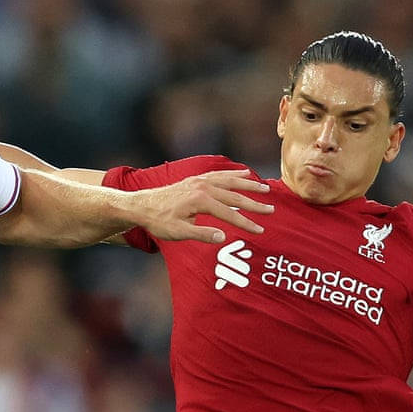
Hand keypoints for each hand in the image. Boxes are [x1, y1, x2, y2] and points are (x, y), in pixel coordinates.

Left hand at [134, 169, 272, 242]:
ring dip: (248, 184)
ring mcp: (200, 180)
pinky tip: (243, 173)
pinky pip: (220, 174)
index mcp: (201, 201)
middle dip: (254, 203)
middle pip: (234, 196)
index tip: (260, 231)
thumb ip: (201, 234)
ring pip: (230, 181)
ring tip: (265, 188)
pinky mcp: (196, 179)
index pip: (230, 214)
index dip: (246, 224)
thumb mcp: (178, 233)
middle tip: (271, 210)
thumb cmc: (159, 222)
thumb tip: (223, 238)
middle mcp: (203, 187)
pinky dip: (233, 174)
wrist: (142, 205)